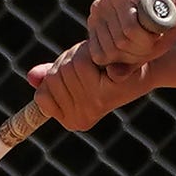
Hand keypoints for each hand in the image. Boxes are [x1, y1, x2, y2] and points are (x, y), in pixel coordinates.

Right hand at [29, 41, 153, 131]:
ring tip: (98, 63)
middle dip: (68, 62)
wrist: (144, 68)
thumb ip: (50, 77)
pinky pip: (80, 64)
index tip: (78, 76)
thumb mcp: (74, 74)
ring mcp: (91, 108)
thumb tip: (31, 77)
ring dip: (79, 56)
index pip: (41, 95)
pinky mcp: (104, 95)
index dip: (55, 76)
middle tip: (91, 65)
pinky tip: (102, 63)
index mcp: (71, 121)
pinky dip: (88, 54)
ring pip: (67, 68)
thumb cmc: (107, 70)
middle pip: (54, 79)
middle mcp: (79, 120)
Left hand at [83, 0, 175, 71]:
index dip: (124, 58)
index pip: (99, 56)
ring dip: (143, 43)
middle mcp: (97, 14)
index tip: (142, 49)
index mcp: (96, 28)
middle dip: (136, 51)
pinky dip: (146, 36)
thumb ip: (126, 66)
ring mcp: (107, 3)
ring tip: (153, 32)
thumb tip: (113, 75)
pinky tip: (155, 27)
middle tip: (151, 39)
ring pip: (121, 41)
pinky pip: (130, 29)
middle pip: (112, 49)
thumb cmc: (160, 30)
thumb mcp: (142, 53)